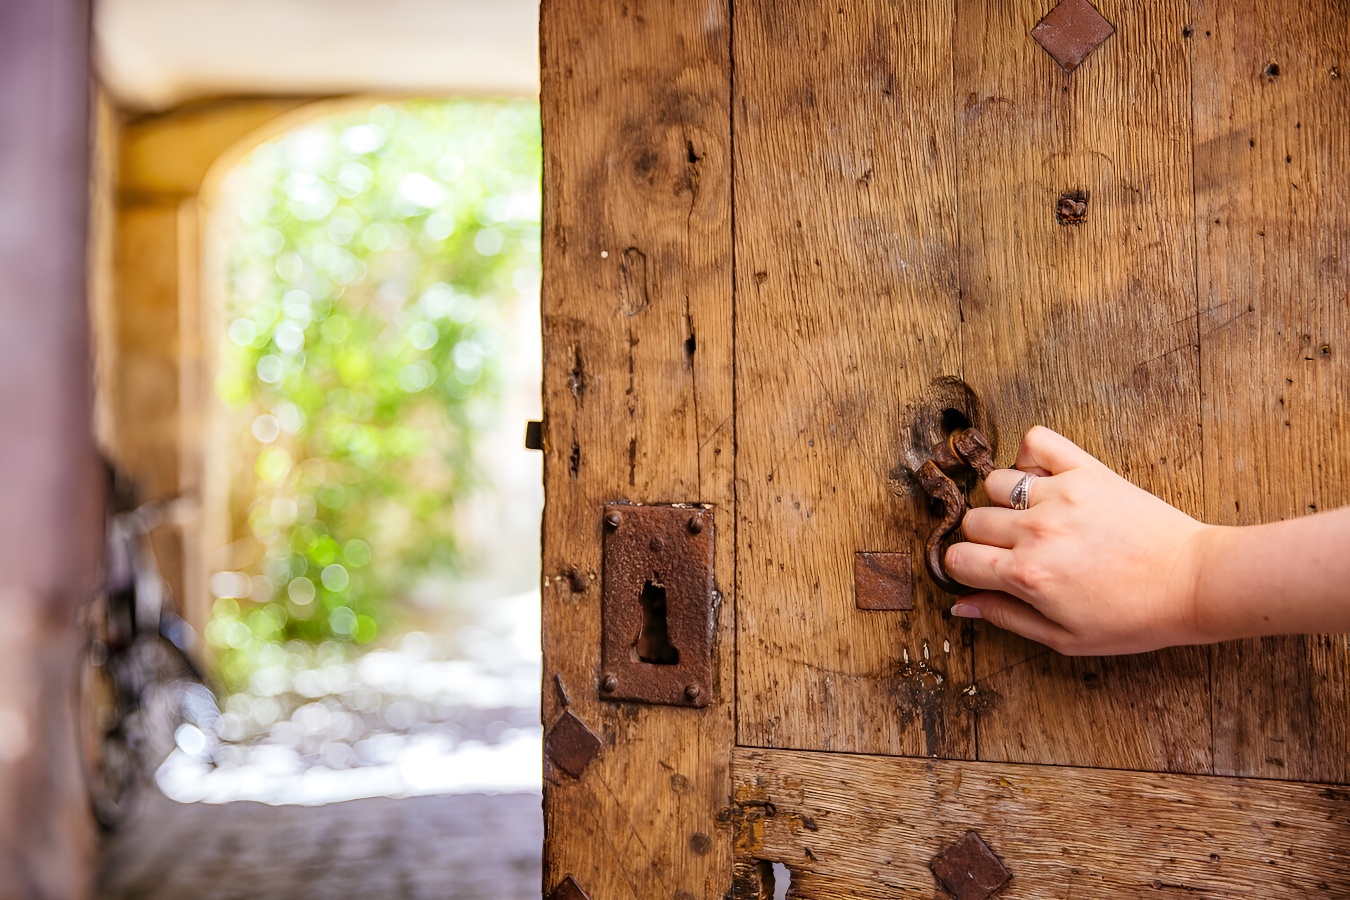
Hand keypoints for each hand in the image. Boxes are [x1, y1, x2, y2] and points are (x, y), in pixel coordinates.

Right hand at [944, 426, 1212, 654]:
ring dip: (1003, 501)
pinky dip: (1029, 455)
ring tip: (1031, 518)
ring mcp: (1060, 496)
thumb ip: (1006, 618)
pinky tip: (1041, 479)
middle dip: (984, 540)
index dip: (965, 571)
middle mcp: (1036, 531)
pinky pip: (1035, 442)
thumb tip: (960, 605)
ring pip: (993, 484)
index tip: (982, 572)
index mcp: (1027, 576)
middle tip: (1014, 552)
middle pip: (973, 522)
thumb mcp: (1065, 639)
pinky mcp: (1086, 471)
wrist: (1193, 583)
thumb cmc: (1134, 617)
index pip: (958, 559)